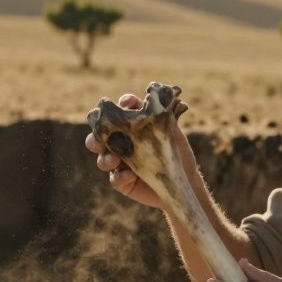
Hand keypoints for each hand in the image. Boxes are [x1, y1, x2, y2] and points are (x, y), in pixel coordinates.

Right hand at [84, 93, 196, 209]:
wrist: (186, 179)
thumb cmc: (177, 151)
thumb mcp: (171, 131)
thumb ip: (160, 116)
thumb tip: (154, 100)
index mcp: (128, 127)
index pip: (117, 113)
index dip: (118, 106)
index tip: (126, 104)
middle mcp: (120, 143)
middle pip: (98, 137)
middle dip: (94, 138)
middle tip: (99, 141)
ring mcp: (119, 163)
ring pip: (102, 160)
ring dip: (105, 159)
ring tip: (114, 161)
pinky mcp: (123, 182)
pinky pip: (115, 179)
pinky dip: (120, 177)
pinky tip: (130, 175)